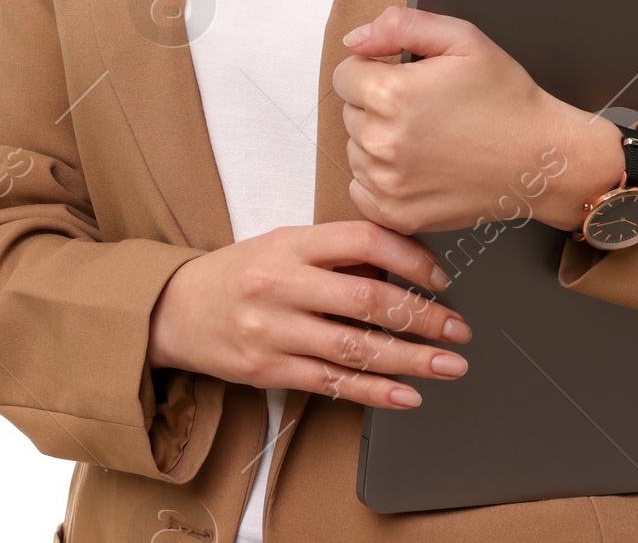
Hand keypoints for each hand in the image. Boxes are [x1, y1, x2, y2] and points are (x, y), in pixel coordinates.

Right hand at [147, 220, 471, 409]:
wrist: (178, 310)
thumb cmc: (241, 272)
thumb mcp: (286, 244)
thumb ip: (338, 253)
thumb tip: (401, 265)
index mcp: (292, 243)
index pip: (364, 240)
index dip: (410, 257)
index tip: (441, 277)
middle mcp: (283, 285)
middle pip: (366, 300)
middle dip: (423, 316)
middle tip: (459, 329)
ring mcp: (275, 331)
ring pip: (355, 348)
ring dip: (410, 360)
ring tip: (448, 365)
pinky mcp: (269, 371)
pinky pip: (332, 383)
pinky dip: (374, 392)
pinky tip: (405, 395)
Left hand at [332, 6, 629, 233]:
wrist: (539, 158)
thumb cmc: (506, 97)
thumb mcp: (463, 38)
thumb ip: (401, 25)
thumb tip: (355, 38)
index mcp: (391, 94)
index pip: (344, 74)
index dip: (374, 68)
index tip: (404, 76)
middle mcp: (381, 142)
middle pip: (350, 111)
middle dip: (377, 103)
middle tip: (425, 106)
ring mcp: (387, 183)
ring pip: (355, 148)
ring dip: (378, 139)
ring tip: (426, 135)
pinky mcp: (396, 213)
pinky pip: (361, 188)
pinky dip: (379, 177)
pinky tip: (416, 165)